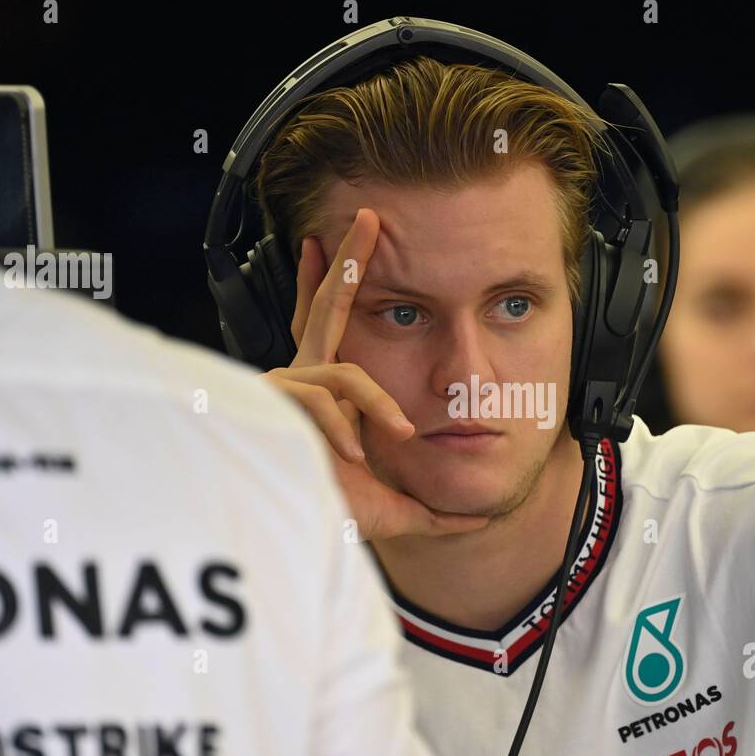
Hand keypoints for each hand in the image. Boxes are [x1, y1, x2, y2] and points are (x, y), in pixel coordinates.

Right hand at [260, 208, 488, 540]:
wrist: (300, 536)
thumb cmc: (333, 516)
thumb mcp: (398, 510)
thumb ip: (434, 511)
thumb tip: (476, 521)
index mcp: (327, 393)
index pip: (332, 331)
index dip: (335, 287)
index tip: (328, 246)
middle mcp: (304, 380)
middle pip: (327, 305)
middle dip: (349, 261)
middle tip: (369, 219)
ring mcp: (289, 387)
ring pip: (345, 369)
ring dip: (377, 405)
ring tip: (392, 438)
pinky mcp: (278, 400)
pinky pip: (332, 395)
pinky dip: (346, 426)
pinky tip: (350, 455)